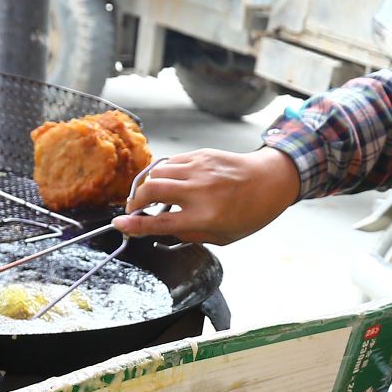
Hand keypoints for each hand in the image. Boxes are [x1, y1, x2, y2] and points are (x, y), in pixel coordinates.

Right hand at [114, 147, 300, 244]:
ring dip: (147, 185)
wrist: (271, 180)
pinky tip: (167, 182)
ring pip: (157, 172)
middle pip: (152, 189)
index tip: (120, 224)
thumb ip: (191, 233)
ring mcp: (199, 169)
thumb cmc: (250, 213)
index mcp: (206, 216)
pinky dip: (163, 173)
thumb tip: (162, 230)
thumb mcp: (223, 236)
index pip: (161, 221)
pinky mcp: (200, 155)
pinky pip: (171, 162)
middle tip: (133, 209)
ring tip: (148, 196)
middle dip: (135, 200)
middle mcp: (200, 191)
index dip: (135, 225)